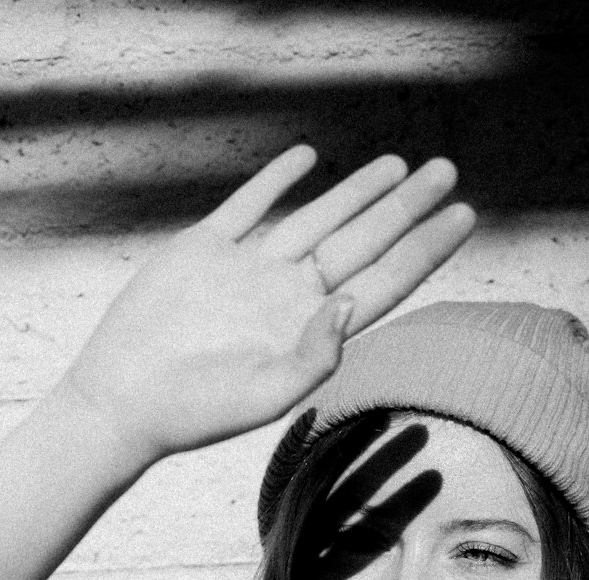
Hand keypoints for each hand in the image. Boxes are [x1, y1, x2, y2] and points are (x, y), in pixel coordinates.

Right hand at [53, 147, 474, 464]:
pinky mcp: (204, 249)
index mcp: (311, 330)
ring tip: (399, 166)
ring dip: (357, 191)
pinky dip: (277, 180)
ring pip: (316, 218)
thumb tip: (350, 302)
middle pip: (362, 242)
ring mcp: (249, 270)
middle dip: (405, 209)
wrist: (124, 399)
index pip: (385, 280)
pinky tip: (308, 158)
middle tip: (447, 173)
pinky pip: (249, 205)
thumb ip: (315, 355)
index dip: (425, 248)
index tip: (463, 217)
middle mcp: (288, 295)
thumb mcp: (266, 394)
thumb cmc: (196, 412)